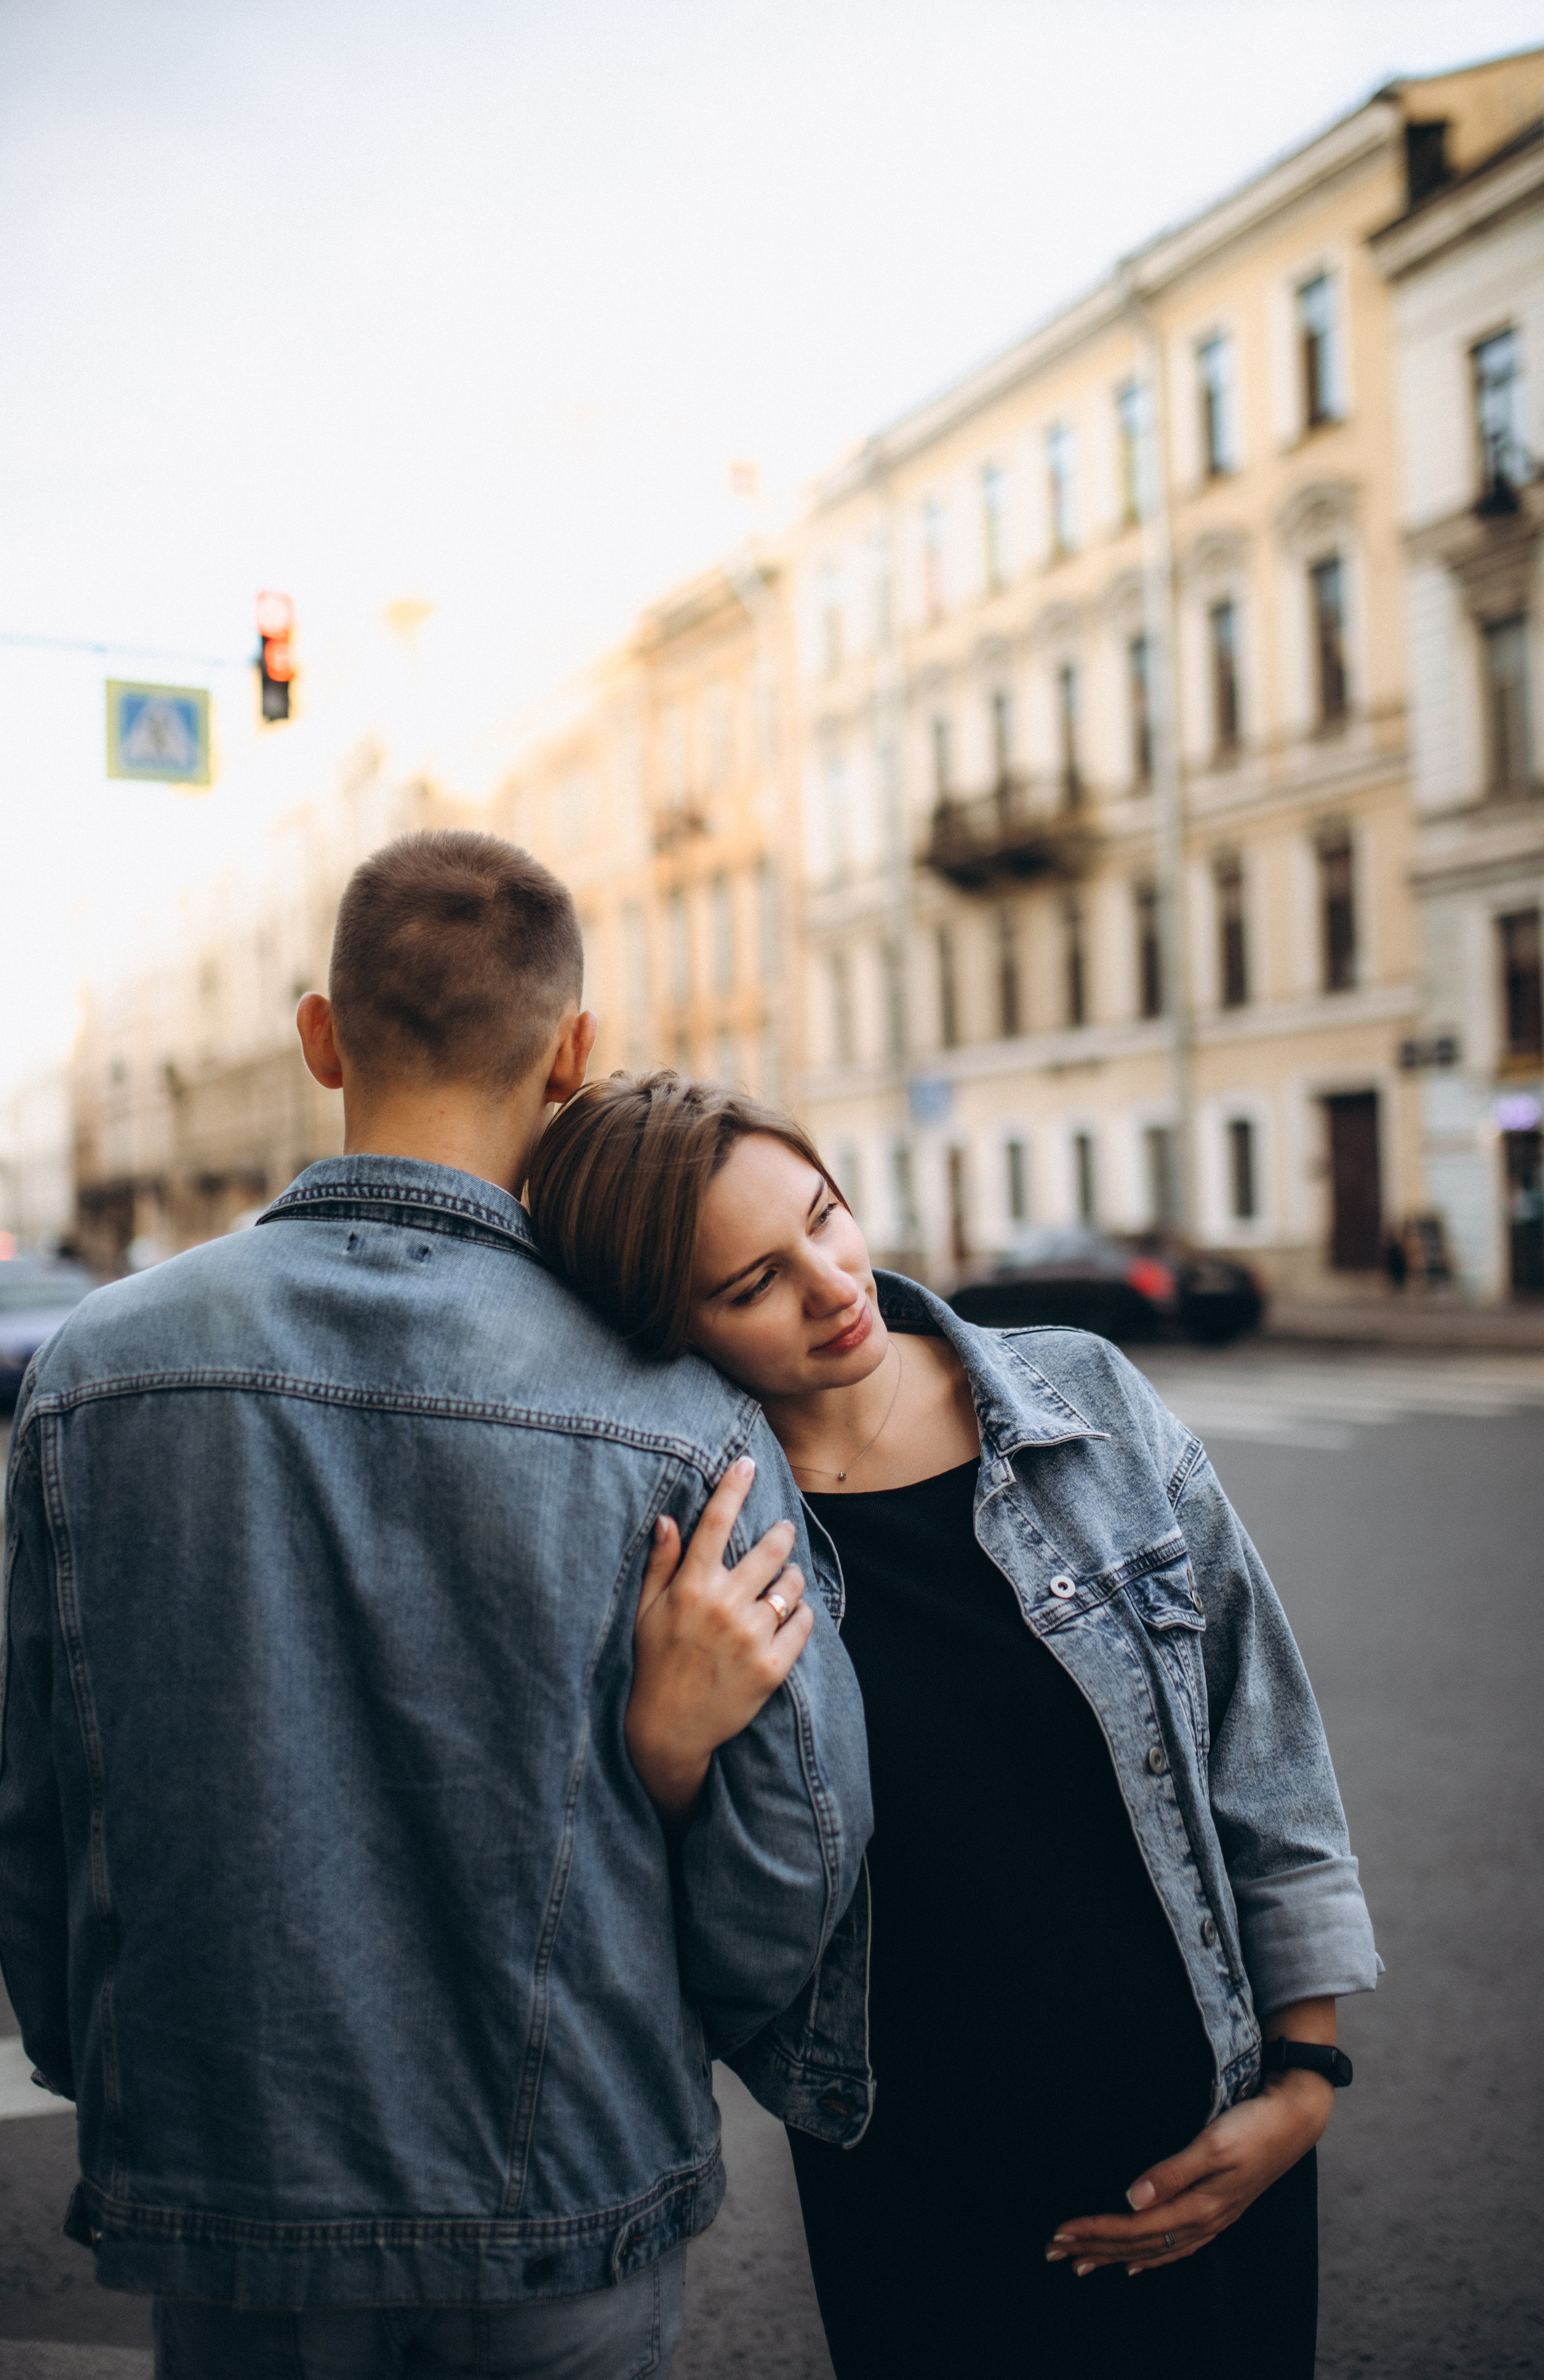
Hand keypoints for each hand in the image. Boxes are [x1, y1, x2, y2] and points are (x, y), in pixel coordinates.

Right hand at [624, 1456, 812, 1817]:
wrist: (668, 1732)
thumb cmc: (654, 1665)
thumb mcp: (645, 1612)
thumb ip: (660, 1564)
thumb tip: (666, 1518)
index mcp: (691, 1588)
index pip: (714, 1525)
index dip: (732, 1488)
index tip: (747, 1463)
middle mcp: (723, 1607)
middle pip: (768, 1549)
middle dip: (779, 1534)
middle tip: (781, 1532)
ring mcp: (751, 1637)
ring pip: (791, 1585)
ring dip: (791, 1577)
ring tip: (781, 1583)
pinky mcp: (773, 1667)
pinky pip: (804, 1623)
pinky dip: (801, 1614)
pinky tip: (788, 1617)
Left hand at [1045, 2033, 1335, 2277]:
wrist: (1295, 2118)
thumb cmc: (1253, 2126)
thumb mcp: (1213, 2144)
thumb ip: (1173, 2173)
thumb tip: (1131, 2199)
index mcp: (1198, 2206)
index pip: (1134, 2227)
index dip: (1095, 2232)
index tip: (1060, 2232)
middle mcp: (1202, 2220)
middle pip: (1138, 2243)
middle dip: (1094, 2249)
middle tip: (1053, 2252)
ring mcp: (1211, 2219)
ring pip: (1153, 2248)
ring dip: (1114, 2255)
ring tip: (1081, 2264)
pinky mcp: (1216, 2210)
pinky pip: (1175, 2246)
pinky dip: (1150, 2257)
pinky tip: (1135, 2263)